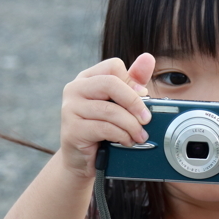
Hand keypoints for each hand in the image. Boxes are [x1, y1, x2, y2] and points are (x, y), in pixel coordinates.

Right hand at [59, 53, 155, 179]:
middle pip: (110, 83)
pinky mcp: (72, 129)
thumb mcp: (118, 103)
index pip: (113, 66)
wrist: (81, 159)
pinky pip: (104, 128)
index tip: (143, 98)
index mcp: (87, 78)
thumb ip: (132, 80)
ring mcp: (70, 108)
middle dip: (134, 102)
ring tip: (140, 135)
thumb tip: (148, 58)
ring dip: (131, 125)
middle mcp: (75, 89)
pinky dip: (121, 135)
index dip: (131, 82)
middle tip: (147, 118)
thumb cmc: (102, 128)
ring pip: (110, 110)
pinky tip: (126, 141)